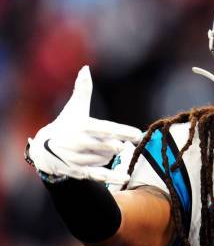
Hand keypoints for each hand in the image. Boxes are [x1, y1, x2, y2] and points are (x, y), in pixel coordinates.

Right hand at [28, 66, 141, 183]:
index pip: (106, 129)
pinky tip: (125, 177)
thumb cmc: (65, 125)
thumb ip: (83, 89)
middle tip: (118, 142)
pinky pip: (98, 175)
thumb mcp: (74, 108)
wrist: (43, 149)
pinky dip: (112, 177)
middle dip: (117, 145)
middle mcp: (79, 143)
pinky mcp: (78, 171)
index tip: (137, 134)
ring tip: (98, 149)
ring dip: (109, 155)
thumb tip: (86, 68)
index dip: (123, 132)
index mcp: (81, 126)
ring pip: (106, 159)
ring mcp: (78, 159)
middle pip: (109, 146)